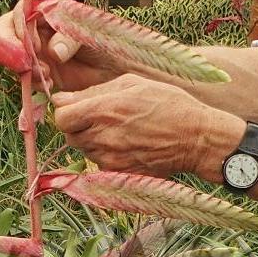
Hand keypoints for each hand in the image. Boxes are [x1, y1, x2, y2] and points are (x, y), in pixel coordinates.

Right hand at [0, 0, 111, 91]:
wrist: (116, 70)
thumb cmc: (107, 43)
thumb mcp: (92, 35)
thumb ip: (71, 39)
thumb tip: (54, 52)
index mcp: (50, 4)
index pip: (24, 6)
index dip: (22, 25)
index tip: (34, 46)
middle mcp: (37, 22)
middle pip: (5, 26)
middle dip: (11, 46)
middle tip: (25, 64)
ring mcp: (34, 45)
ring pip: (11, 51)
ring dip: (23, 66)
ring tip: (45, 76)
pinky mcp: (36, 66)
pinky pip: (22, 72)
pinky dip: (31, 80)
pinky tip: (49, 84)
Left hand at [51, 74, 245, 179]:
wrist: (196, 138)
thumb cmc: (169, 103)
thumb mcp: (132, 83)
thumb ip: (93, 91)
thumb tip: (61, 99)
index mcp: (103, 110)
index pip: (61, 117)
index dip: (67, 111)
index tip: (78, 108)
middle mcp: (102, 137)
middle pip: (69, 135)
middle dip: (79, 126)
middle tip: (102, 118)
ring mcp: (110, 159)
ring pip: (84, 150)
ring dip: (93, 140)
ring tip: (119, 130)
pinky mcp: (119, 173)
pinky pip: (100, 163)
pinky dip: (107, 154)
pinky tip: (128, 144)